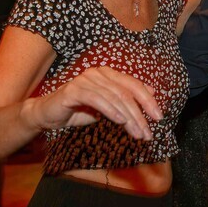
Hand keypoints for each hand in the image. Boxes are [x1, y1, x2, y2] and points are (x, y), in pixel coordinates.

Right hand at [23, 67, 161, 139]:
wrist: (48, 115)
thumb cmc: (78, 110)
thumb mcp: (107, 107)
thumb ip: (125, 100)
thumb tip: (151, 93)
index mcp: (108, 74)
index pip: (133, 85)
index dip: (148, 100)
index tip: (158, 117)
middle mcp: (98, 73)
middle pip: (126, 93)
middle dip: (140, 114)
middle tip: (148, 133)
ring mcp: (85, 80)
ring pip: (114, 97)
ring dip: (129, 118)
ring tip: (137, 133)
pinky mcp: (74, 90)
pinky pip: (97, 99)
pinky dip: (111, 110)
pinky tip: (120, 122)